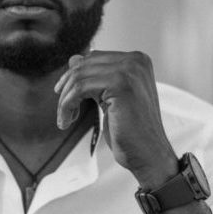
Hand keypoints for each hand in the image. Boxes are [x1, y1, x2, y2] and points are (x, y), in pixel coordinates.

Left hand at [54, 51, 177, 186]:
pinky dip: (67, 104)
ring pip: (79, 76)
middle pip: (85, 65)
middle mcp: (135, 60)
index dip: (74, 76)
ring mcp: (129, 71)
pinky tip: (67, 120)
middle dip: (67, 87)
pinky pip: (80, 88)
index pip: (94, 58)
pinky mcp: (120, 84)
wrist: (149, 155)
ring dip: (65, 99)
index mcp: (137, 60)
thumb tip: (73, 58)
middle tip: (62, 109)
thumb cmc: (131, 131)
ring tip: (65, 118)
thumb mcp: (110, 97)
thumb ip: (96, 76)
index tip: (64, 95)